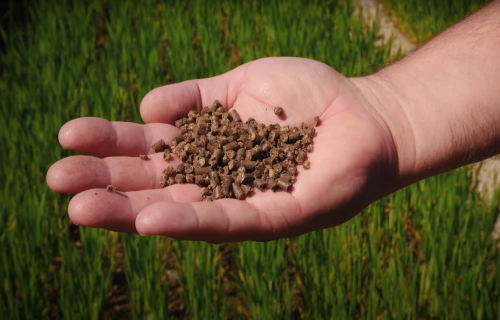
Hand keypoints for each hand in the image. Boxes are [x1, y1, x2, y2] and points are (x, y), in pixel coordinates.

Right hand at [46, 57, 399, 242]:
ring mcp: (243, 201)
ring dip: (130, 211)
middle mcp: (218, 180)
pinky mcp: (275, 217)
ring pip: (180, 210)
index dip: (110, 146)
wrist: (364, 114)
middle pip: (155, 185)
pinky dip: (189, 221)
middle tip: (56, 181)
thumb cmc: (307, 97)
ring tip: (80, 208)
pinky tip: (150, 220)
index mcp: (208, 148)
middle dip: (106, 184)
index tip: (69, 137)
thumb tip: (145, 108)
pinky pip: (227, 220)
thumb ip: (195, 97)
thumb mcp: (240, 85)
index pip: (151, 151)